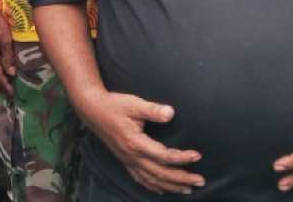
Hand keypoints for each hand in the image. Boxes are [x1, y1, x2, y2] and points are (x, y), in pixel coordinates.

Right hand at [78, 91, 202, 194]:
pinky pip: (140, 178)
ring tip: (187, 190)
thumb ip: (152, 110)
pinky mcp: (124, 160)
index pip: (164, 156)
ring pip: (152, 180)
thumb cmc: (113, 105)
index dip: (182, 157)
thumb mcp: (133, 103)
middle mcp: (132, 156)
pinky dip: (153, 186)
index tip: (198, 155)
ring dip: (171, 186)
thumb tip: (171, 113)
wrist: (91, 109)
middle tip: (200, 180)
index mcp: (135, 142)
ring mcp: (127, 160)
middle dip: (182, 178)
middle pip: (161, 173)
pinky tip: (162, 190)